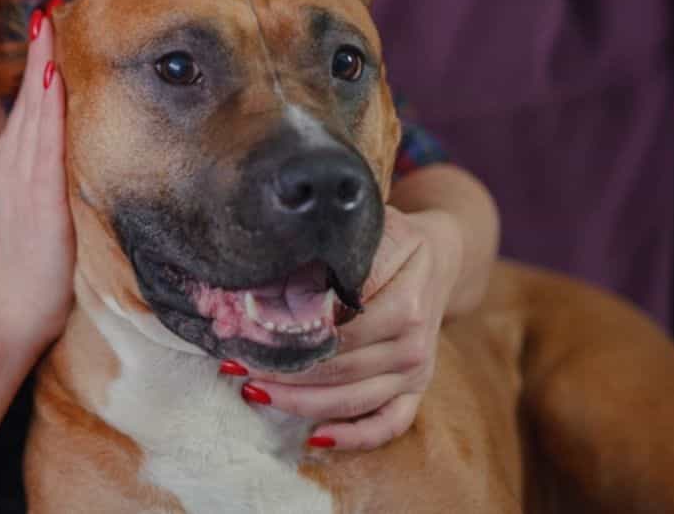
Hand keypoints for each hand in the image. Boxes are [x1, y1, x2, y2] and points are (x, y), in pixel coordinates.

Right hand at [0, 5, 73, 359]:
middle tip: (52, 8)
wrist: (1, 317)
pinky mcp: (35, 194)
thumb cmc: (19, 281)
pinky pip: (44, 139)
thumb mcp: (21, 223)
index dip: (37, 72)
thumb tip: (61, 168)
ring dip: (44, 66)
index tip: (48, 31)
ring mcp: (17, 179)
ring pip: (34, 111)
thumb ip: (36, 190)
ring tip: (52, 24)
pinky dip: (48, 104)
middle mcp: (4, 167)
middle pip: (27, 101)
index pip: (26, 112)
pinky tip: (54, 76)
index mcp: (2, 172)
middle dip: (41, 54)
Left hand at [241, 204, 463, 450]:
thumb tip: (272, 287)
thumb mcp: (366, 235)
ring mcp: (417, 372)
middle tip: (235, 367)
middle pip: (339, 372)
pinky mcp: (416, 389)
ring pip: (353, 401)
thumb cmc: (392, 241)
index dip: (287, 340)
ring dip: (299, 403)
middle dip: (282, 373)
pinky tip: (315, 439)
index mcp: (404, 305)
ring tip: (254, 392)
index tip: (245, 338)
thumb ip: (328, 262)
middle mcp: (413, 345)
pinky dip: (354, 438)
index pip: (337, 334)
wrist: (439, 257)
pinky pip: (389, 423)